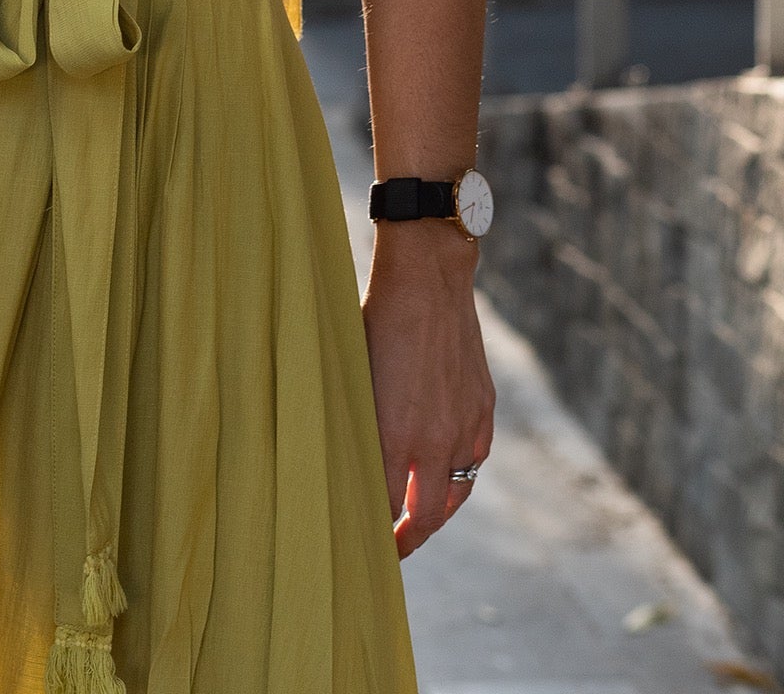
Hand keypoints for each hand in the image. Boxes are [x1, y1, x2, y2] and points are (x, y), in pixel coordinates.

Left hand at [361, 220, 494, 558]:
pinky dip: (458, 476)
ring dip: (436, 513)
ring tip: (418, 523)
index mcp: (394, 436)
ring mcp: (465, 426)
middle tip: (391, 553)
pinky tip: (444, 477)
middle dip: (407, 541)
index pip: (386, 509)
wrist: (428, 278)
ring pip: (455, 493)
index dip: (374, 532)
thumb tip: (347, 462)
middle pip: (425, 517)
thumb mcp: (354, 377)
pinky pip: (474, 459)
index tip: (360, 542)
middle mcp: (435, 440)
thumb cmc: (376, 321)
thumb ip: (357, 425)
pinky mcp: (483, 409)